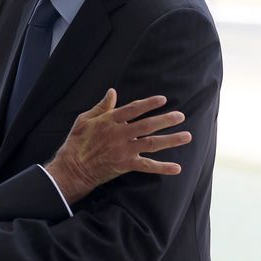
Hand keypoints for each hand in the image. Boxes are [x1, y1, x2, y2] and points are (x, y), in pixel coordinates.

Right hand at [45, 89, 190, 202]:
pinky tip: (177, 168)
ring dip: (171, 140)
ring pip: (152, 143)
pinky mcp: (125, 165)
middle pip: (147, 125)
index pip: (133, 109)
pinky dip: (162, 167)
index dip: (149, 103)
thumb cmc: (77, 142)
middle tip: (181, 116)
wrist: (73, 168)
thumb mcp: (85, 119)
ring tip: (187, 136)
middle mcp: (119, 134)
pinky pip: (147, 166)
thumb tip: (112, 92)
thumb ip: (102, 107)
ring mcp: (124, 150)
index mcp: (109, 121)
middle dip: (166, 120)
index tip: (163, 99)